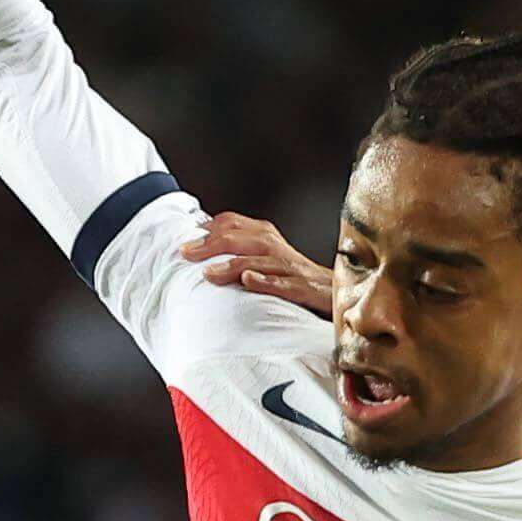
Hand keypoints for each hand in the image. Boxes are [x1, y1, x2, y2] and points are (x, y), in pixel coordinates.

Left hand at [186, 211, 336, 316]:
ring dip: (232, 265)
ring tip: (208, 273)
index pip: (233, 223)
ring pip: (258, 259)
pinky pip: (283, 284)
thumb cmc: (296, 281)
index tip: (185, 242)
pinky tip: (248, 281)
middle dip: (211, 244)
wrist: (336, 297)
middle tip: (186, 253)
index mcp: (266, 238)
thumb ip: (238, 256)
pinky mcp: (303, 289)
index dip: (208, 229)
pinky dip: (265, 281)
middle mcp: (277, 248)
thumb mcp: (265, 263)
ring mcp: (291, 268)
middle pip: (241, 237)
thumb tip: (202, 255)